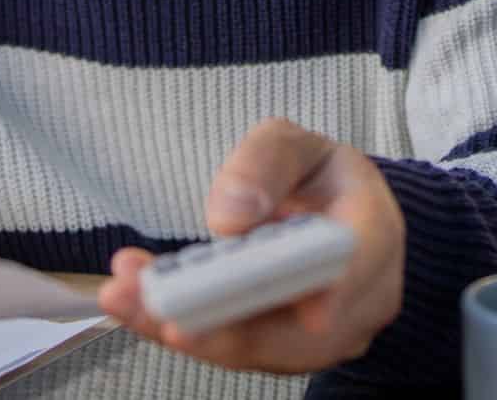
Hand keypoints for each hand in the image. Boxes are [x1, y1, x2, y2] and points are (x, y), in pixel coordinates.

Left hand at [97, 118, 403, 373]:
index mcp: (372, 233)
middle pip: (296, 331)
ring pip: (259, 348)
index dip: (329, 292)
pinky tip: (136, 305)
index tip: (290, 305)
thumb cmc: (318, 178)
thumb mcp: (296, 143)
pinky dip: (186, 328)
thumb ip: (265, 162)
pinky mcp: (285, 352)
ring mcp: (325, 336)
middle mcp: (359, 300)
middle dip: (220, 320)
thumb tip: (230, 217)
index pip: (355, 266)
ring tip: (124, 296)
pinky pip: (236, 349)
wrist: (334, 215)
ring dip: (188, 327)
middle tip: (154, 301)